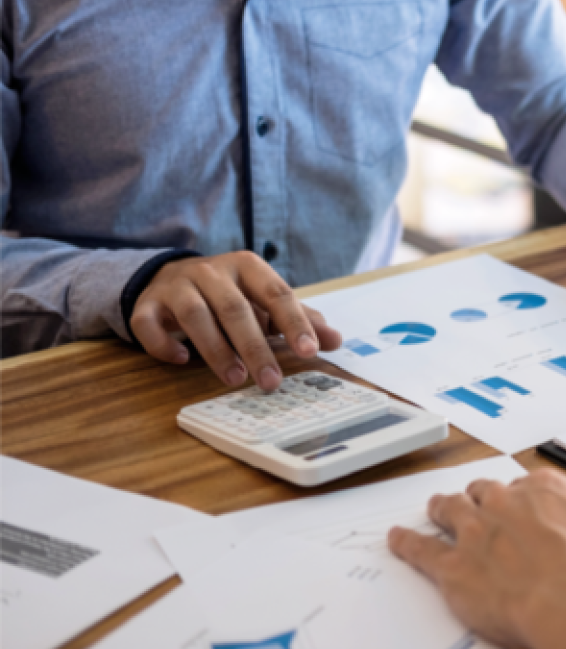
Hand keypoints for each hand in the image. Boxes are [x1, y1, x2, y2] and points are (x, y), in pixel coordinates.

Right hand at [130, 252, 341, 390]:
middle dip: (256, 348)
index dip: (294, 322)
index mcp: (247, 266)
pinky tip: (182, 359)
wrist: (171, 278)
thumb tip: (336, 340)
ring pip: (195, 315)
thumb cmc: (230, 295)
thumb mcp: (265, 302)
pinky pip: (149, 323)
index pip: (276, 293)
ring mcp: (176, 286)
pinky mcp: (146, 303)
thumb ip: (300, 319)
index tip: (309, 352)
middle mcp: (211, 271)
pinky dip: (164, 343)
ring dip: (216, 350)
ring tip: (235, 379)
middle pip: (236, 309)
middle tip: (272, 382)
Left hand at [389, 470, 565, 648]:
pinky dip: (406, 543)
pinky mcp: (453, 566)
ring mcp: (475, 532)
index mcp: (545, 490)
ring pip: (449, 510)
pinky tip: (397, 539)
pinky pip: (421, 549)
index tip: (520, 505)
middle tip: (475, 504)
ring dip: (442, 508)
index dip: (520, 498)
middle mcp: (505, 503)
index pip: (524, 485)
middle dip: (479, 498)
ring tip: (435, 507)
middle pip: (483, 492)